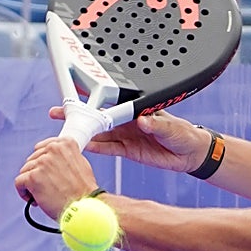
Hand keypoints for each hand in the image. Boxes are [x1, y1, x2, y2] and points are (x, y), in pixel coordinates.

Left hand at [16, 137, 104, 220]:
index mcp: (65, 144)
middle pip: (33, 160)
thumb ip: (66, 156)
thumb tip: (53, 157)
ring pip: (25, 171)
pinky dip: (23, 192)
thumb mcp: (81, 164)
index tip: (42, 169)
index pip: (43, 147)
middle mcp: (53, 149)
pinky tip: (34, 199)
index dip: (42, 160)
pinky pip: (19, 182)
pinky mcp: (32, 177)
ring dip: (30, 183)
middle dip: (37, 173)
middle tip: (45, 185)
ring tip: (41, 194)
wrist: (84, 206)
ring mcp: (42, 163)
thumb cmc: (84, 190)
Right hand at [49, 108, 211, 173]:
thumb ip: (156, 125)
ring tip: (66, 132)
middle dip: (80, 115)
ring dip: (84, 133)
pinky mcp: (128, 150)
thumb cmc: (184, 134)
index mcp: (137, 109)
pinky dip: (96, 148)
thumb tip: (142, 121)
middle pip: (99, 117)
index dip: (94, 99)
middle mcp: (128, 120)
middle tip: (59, 113)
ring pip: (100, 133)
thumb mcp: (172, 128)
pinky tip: (83, 146)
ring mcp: (126, 135)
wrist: (191, 153)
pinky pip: (108, 148)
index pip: (112, 101)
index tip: (78, 97)